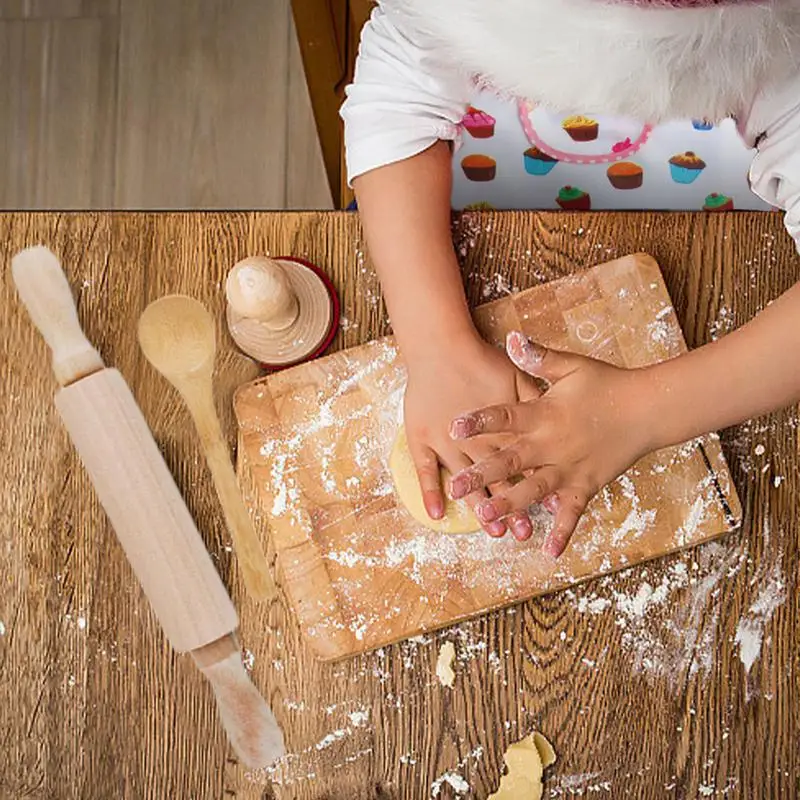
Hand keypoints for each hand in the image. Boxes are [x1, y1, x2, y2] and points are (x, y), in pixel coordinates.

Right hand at [404, 332, 538, 539]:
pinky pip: (425, 469)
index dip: (534, 484)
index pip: (521, 462)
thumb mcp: (516, 375)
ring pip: (466, 479)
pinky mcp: (422, 437)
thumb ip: (537, 395)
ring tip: (492, 529)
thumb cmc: (480, 359)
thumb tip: (559, 413)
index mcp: (500, 426)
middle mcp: (475, 439)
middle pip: (497, 478)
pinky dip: (430, 491)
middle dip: (511, 505)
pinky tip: (436, 514)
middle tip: (522, 532)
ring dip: (480, 505)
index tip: (548, 506)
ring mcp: (446, 441)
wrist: (440, 346)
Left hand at [448, 332, 655, 556]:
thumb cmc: (606, 384)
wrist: (647, 408)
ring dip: (510, 504)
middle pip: (511, 460)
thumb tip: (511, 338)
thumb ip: (538, 357)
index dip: (479, 420)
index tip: (454, 426)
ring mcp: (569, 468)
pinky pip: (573, 511)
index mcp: (545, 413)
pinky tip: (548, 551)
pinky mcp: (587, 484)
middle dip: (482, 473)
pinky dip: (563, 530)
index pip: (505, 416)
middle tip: (456, 485)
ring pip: (534, 489)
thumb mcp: (571, 366)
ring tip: (486, 517)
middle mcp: (553, 444)